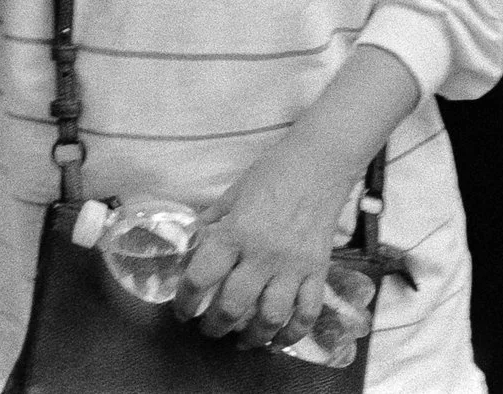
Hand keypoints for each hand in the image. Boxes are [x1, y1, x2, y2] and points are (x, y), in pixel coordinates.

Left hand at [173, 140, 357, 349]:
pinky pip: (306, 312)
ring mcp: (293, 266)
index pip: (201, 277)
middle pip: (233, 306)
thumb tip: (190, 244)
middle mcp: (263, 255)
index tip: (182, 310)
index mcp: (236, 232)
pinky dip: (293, 333)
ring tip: (241, 341)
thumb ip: (212, 222)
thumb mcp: (233, 193)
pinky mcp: (318, 271)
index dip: (186, 300)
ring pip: (270, 317)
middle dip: (215, 326)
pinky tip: (278, 341)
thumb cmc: (272, 172)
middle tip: (208, 330)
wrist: (320, 162)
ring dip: (252, 337)